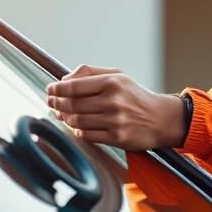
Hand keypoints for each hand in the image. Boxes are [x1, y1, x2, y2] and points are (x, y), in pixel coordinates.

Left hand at [46, 65, 187, 150]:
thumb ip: (90, 73)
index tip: (50, 89)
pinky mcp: (116, 137)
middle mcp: (114, 101)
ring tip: (62, 114)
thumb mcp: (118, 77)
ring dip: (65, 118)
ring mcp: (115, 121)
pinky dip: (77, 131)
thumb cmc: (135, 96)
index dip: (57, 88)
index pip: (75, 86)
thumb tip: (64, 79)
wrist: (160, 119)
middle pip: (73, 104)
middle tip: (51, 102)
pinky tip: (76, 126)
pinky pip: (86, 135)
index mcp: (112, 82)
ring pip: (77, 121)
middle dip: (57, 103)